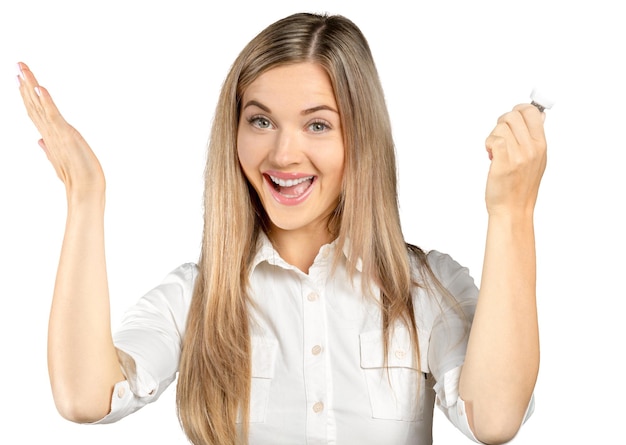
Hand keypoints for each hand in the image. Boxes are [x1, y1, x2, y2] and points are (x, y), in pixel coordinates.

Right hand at [17, 62, 104, 198]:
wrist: (85, 189)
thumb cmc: (76, 177)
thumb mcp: (59, 160)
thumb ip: (48, 149)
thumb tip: (39, 141)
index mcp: (48, 137)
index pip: (34, 112)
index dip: (27, 96)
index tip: (19, 80)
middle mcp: (48, 133)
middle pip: (33, 105)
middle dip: (25, 85)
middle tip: (17, 65)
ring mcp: (56, 134)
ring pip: (39, 106)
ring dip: (31, 86)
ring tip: (22, 69)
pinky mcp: (66, 135)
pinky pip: (53, 115)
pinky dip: (46, 101)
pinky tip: (39, 87)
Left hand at [484, 104, 546, 216]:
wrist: (513, 210)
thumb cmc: (521, 186)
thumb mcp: (538, 160)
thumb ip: (536, 137)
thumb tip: (540, 115)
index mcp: (541, 145)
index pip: (532, 112)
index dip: (518, 110)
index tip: (510, 120)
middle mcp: (532, 149)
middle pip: (513, 115)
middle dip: (501, 123)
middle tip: (499, 137)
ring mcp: (518, 157)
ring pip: (501, 127)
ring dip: (493, 136)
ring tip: (495, 151)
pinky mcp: (503, 165)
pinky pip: (494, 140)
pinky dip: (488, 144)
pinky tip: (491, 155)